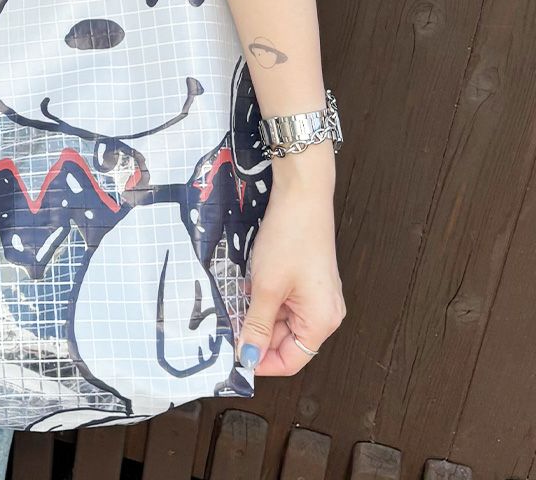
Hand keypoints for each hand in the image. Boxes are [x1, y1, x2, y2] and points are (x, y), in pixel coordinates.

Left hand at [235, 167, 345, 374]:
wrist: (302, 196)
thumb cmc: (289, 239)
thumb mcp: (267, 287)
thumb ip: (257, 325)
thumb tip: (249, 357)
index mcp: (322, 321)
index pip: (291, 360)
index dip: (262, 360)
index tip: (234, 354)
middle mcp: (325, 313)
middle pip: (287, 340)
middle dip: (257, 334)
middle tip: (229, 324)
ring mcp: (317, 295)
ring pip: (283, 320)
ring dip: (259, 314)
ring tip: (238, 299)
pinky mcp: (308, 280)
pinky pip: (284, 301)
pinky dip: (265, 298)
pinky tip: (248, 285)